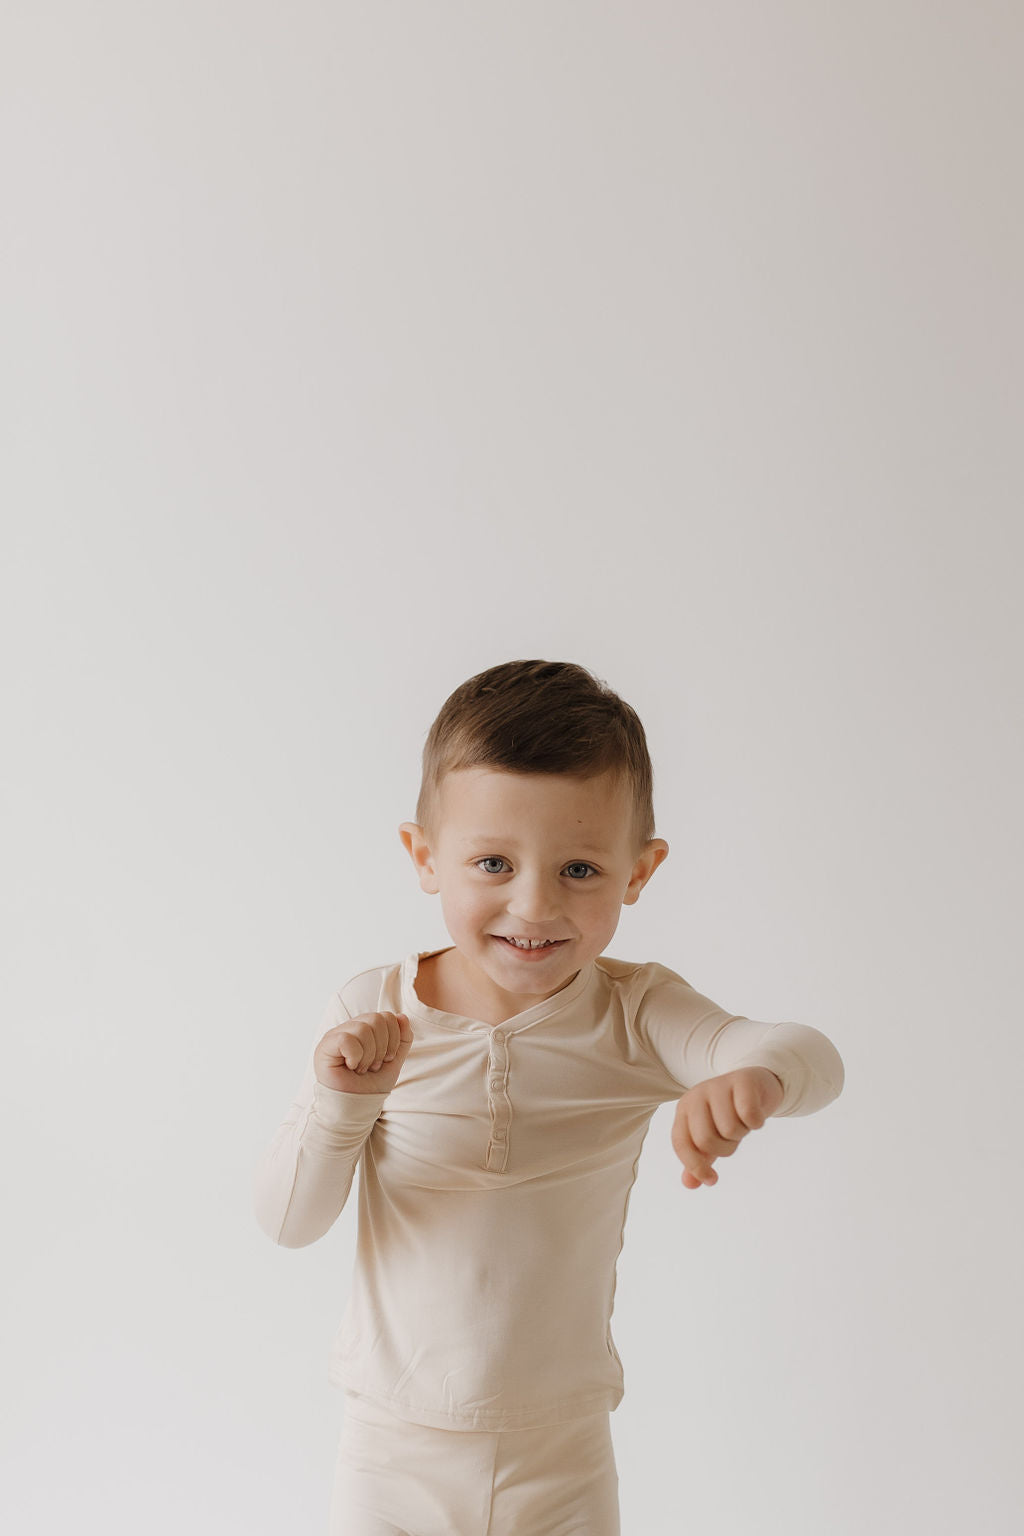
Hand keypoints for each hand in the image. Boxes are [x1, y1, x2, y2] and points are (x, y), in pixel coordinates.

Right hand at [314, 1011, 413, 1094]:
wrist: (356, 1108)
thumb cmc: (370, 1086)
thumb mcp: (393, 1061)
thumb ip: (402, 1038)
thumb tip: (402, 1016)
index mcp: (364, 1028)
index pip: (386, 1016)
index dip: (393, 1038)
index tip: (386, 1058)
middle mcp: (349, 1028)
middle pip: (377, 1019)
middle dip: (382, 1047)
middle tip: (373, 1066)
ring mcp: (335, 1035)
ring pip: (363, 1028)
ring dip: (369, 1055)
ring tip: (362, 1069)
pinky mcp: (325, 1047)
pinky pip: (347, 1039)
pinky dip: (355, 1056)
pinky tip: (351, 1067)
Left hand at [671, 1067, 783, 1188]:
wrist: (756, 1084)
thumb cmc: (729, 1113)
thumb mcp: (711, 1135)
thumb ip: (698, 1159)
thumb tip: (689, 1184)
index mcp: (685, 1109)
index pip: (681, 1143)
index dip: (695, 1166)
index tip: (712, 1180)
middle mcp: (697, 1095)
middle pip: (706, 1140)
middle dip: (725, 1149)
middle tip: (733, 1138)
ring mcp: (719, 1085)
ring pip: (730, 1130)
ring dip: (742, 1133)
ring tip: (743, 1122)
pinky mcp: (743, 1081)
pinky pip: (749, 1115)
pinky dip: (757, 1122)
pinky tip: (757, 1115)